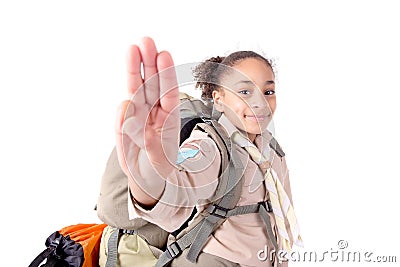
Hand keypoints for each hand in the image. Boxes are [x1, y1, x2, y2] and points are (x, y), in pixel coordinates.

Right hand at [115, 37, 179, 204]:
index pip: (168, 93)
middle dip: (149, 63)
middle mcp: (155, 113)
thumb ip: (153, 146)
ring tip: (132, 48)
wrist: (147, 181)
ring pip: (136, 90)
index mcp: (170, 119)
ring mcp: (139, 115)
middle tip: (146, 41)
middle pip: (152, 85)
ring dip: (134, 70)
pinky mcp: (125, 122)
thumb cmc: (160, 169)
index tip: (164, 55)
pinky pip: (122, 114)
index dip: (166, 75)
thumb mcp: (162, 163)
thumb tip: (141, 128)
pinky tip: (124, 104)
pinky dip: (122, 110)